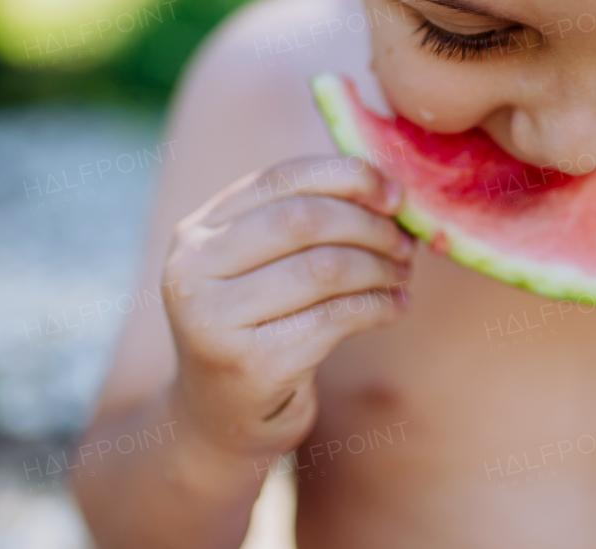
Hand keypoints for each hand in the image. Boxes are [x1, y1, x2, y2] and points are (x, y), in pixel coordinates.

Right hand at [161, 157, 413, 460]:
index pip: (281, 178)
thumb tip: (388, 190)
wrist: (221, 419)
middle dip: (369, 226)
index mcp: (197, 232)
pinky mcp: (250, 364)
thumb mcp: (263, 267)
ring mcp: (214, 319)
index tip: (394, 193)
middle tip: (404, 242)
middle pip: (304, 220)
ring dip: (379, 268)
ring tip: (402, 275)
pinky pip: (335, 318)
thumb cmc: (260, 328)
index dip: (347, 177)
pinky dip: (378, 307)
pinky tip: (395, 307)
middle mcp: (191, 270)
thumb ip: (305, 222)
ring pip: (324, 268)